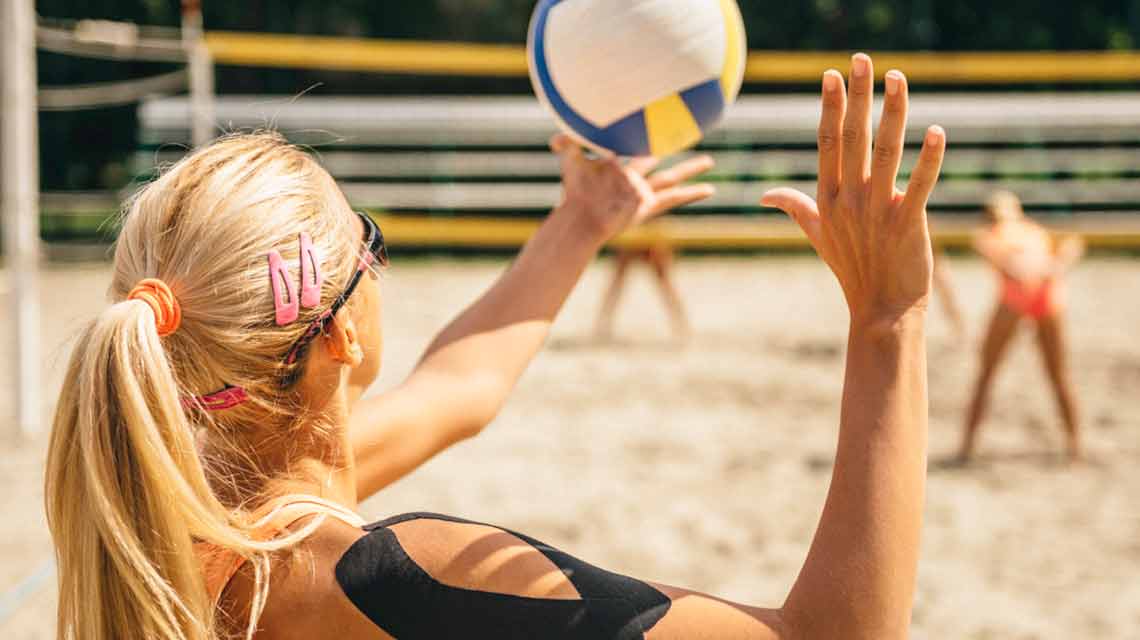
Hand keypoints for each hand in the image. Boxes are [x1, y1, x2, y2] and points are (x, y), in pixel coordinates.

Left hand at [551, 134, 714, 240]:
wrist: (580, 217)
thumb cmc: (574, 193)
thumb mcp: (571, 163)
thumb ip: (566, 145)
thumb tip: (555, 138)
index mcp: (619, 169)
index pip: (638, 151)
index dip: (648, 140)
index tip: (661, 128)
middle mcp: (634, 182)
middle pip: (661, 165)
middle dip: (677, 156)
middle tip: (696, 148)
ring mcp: (642, 194)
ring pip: (672, 180)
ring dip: (692, 173)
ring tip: (711, 168)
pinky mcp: (647, 206)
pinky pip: (674, 199)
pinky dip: (692, 194)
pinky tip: (710, 190)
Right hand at [761, 54, 945, 327]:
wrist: (881, 309)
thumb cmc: (851, 269)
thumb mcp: (818, 235)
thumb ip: (794, 207)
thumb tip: (765, 195)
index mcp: (828, 198)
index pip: (828, 143)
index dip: (831, 107)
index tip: (832, 75)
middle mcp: (849, 200)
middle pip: (853, 138)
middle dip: (857, 96)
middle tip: (861, 60)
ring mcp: (878, 212)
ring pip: (886, 153)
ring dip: (893, 113)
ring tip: (898, 78)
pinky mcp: (908, 225)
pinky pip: (920, 186)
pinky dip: (930, 160)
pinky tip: (937, 131)